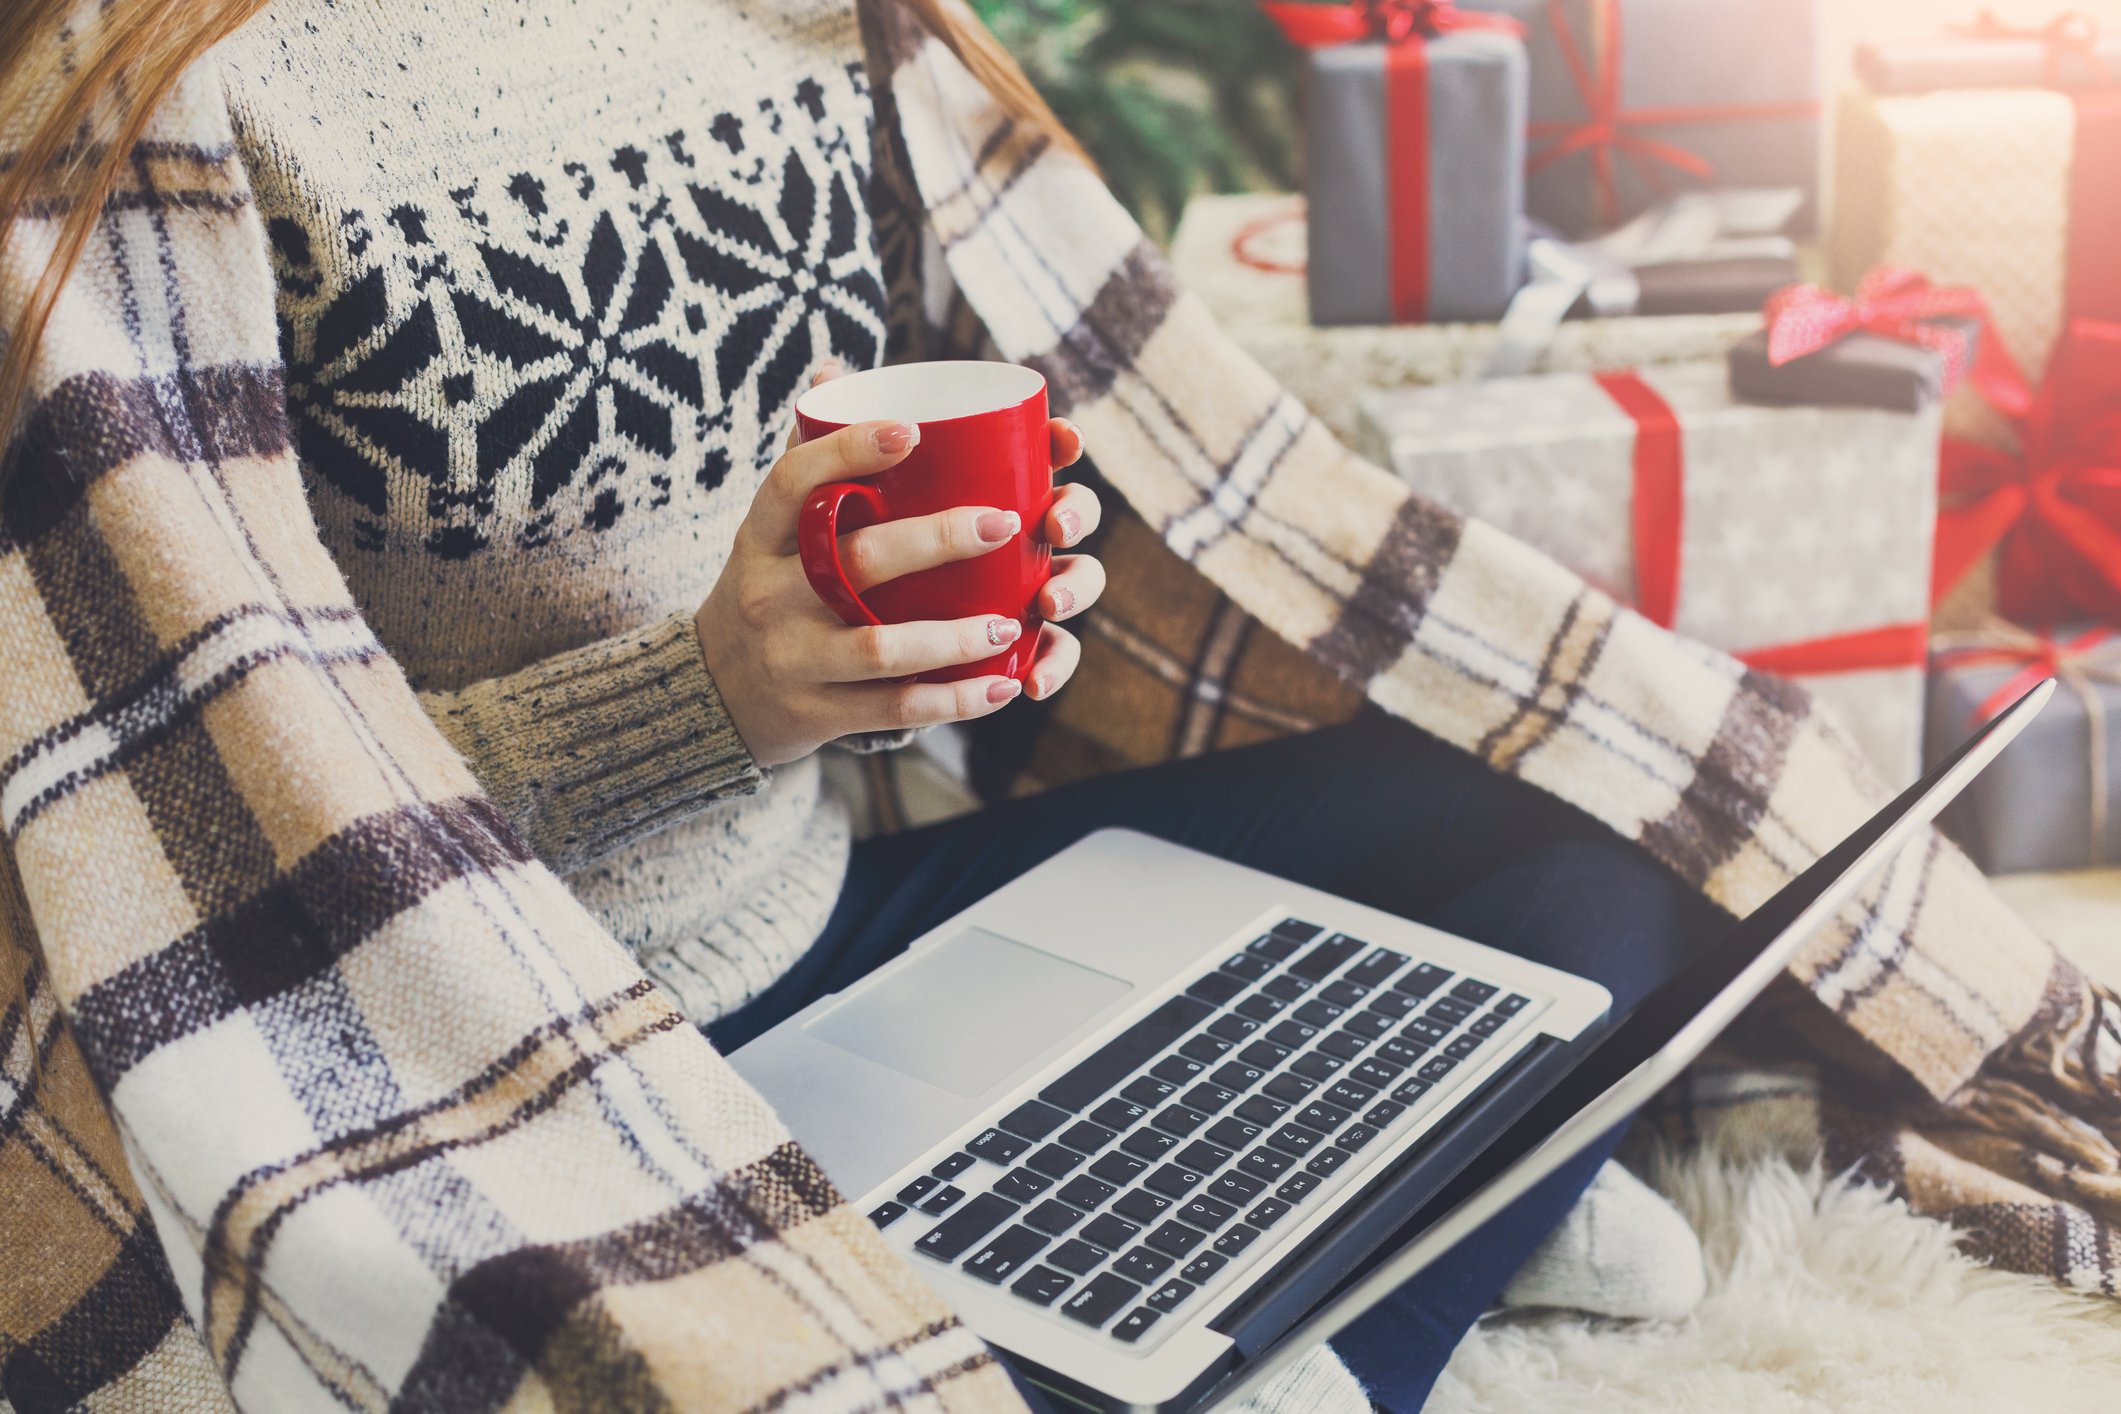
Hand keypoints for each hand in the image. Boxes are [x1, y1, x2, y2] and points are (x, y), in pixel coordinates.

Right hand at [694, 367, 1103, 766]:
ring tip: (1010, 621)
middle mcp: (768, 596)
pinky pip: (893, 709)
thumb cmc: (767, 589)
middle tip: (1004, 522)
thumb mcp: (768, 532)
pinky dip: (953, 702)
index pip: (791, 483)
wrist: (712, 698)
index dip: (847, 452)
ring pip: (879, 646)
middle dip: (936, 540)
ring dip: (953, 637)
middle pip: (852, 561)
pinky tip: (1001, 686)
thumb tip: (837, 367)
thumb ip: (807, 458)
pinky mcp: (817, 714)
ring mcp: (791, 658)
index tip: (912, 429)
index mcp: (759, 538)